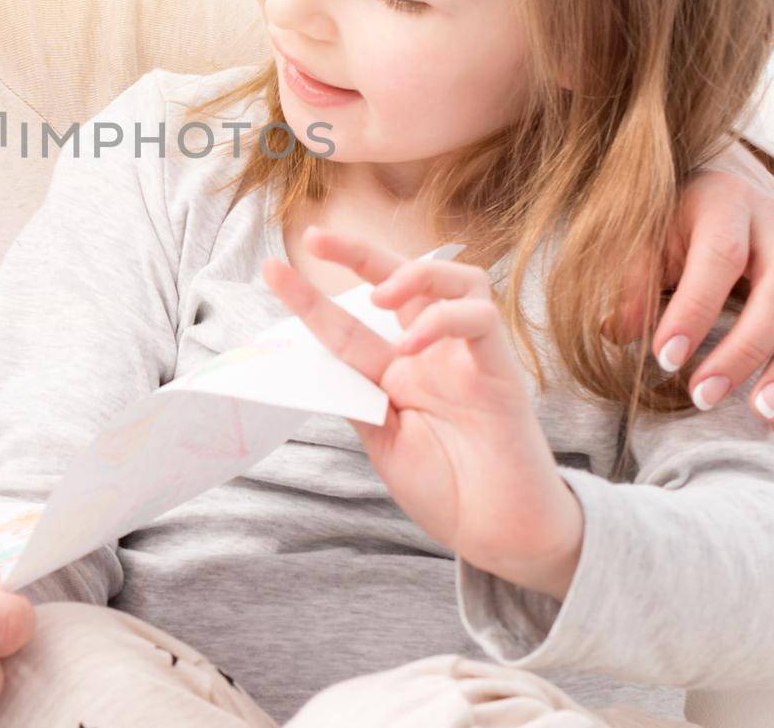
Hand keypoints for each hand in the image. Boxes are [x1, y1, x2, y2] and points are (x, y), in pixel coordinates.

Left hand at [262, 227, 584, 600]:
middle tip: (317, 239)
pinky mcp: (501, 370)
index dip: (311, 297)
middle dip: (359, 252)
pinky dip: (444, 319)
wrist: (499, 534)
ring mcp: (469, 357)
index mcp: (399, 371)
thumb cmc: (448, 489)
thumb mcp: (383, 441)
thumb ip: (357, 397)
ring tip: (379, 297)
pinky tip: (413, 344)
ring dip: (415, 275)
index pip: (350, 323)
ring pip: (458, 279)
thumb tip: (314, 359)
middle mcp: (434, 353)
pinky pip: (480, 319)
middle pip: (403, 280)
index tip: (272, 270)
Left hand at [622, 160, 773, 439]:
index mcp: (727, 203)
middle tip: (704, 396)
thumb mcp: (645, 237)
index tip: (664, 358)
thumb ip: (633, 279)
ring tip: (762, 417)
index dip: (694, 310)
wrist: (726, 196)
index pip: (720, 256)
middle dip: (746, 350)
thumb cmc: (676, 224)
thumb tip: (618, 333)